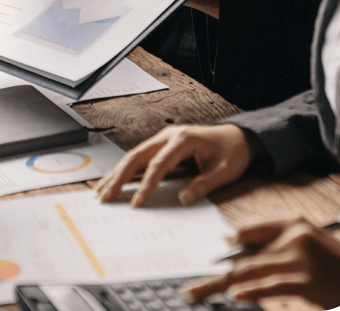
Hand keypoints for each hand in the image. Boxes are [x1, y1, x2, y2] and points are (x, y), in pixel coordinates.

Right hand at [95, 124, 255, 206]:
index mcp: (183, 140)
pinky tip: (114, 180)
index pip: (159, 164)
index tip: (136, 203)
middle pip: (137, 156)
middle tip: (105, 196)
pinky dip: (126, 169)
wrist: (238, 136)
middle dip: (119, 177)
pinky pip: (140, 156)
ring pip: (134, 155)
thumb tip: (182, 199)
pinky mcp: (161, 144)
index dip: (146, 184)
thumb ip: (203, 184)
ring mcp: (163, 138)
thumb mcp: (224, 171)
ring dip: (117, 173)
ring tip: (101, 190)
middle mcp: (168, 136)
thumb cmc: (232, 152)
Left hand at [181, 218, 339, 308]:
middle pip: (244, 258)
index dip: (230, 245)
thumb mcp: (308, 239)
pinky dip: (250, 291)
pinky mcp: (305, 281)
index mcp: (292, 225)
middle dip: (216, 276)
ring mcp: (298, 260)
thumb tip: (230, 240)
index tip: (210, 259)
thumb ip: (272, 235)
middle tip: (190, 288)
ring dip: (222, 285)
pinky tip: (235, 295)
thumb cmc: (337, 264)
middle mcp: (292, 237)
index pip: (252, 232)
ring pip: (251, 272)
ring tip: (199, 292)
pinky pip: (270, 285)